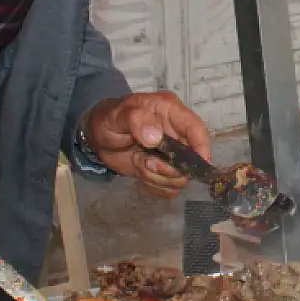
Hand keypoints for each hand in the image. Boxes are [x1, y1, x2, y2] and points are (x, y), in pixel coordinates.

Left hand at [83, 91, 212, 198]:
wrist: (98, 134)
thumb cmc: (110, 118)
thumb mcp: (119, 115)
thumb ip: (136, 120)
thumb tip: (155, 137)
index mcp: (170, 112)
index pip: (196, 128)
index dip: (201, 147)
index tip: (197, 164)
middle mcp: (175, 134)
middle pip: (191, 160)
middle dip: (168, 168)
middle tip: (145, 162)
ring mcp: (170, 154)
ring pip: (180, 178)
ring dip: (158, 177)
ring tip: (139, 163)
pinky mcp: (162, 171)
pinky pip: (169, 188)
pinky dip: (155, 185)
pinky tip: (141, 172)